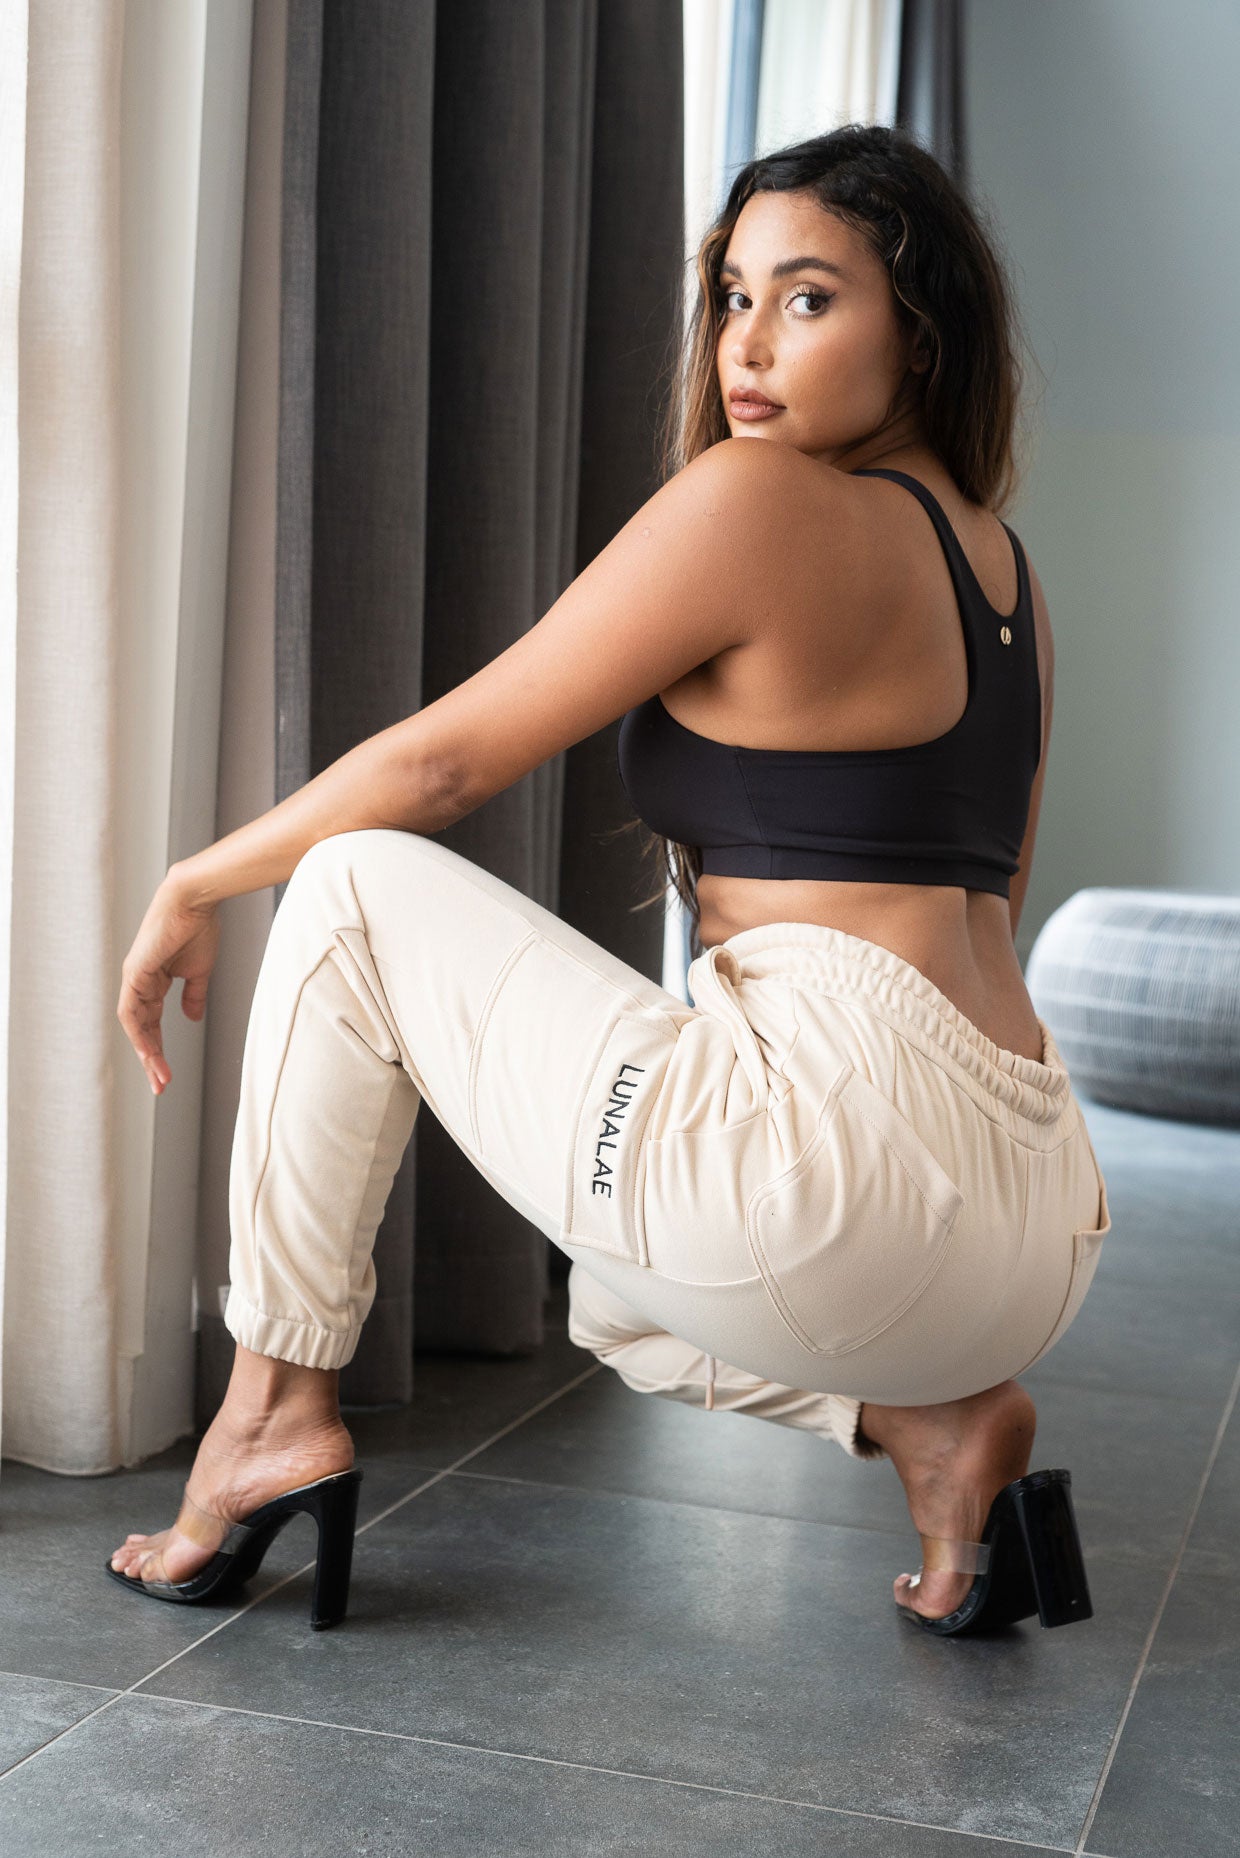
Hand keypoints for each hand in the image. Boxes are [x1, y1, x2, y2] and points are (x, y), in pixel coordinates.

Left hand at [117, 871, 220, 1095]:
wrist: (195, 901)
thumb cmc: (198, 928)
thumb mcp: (198, 971)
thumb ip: (192, 996)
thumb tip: (191, 1018)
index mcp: (154, 981)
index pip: (153, 1023)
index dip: (159, 1048)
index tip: (168, 1072)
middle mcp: (140, 981)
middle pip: (142, 1029)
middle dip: (152, 1059)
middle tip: (161, 1085)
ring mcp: (135, 977)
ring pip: (135, 1025)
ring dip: (147, 1053)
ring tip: (160, 1075)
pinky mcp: (135, 972)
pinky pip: (131, 1011)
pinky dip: (139, 1033)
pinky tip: (150, 1051)